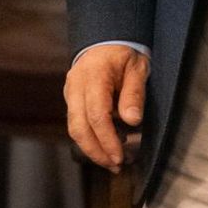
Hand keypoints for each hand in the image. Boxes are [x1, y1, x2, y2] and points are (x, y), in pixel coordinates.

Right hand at [63, 44, 149, 171]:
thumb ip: (134, 94)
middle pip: (78, 126)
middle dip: (95, 150)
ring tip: (111, 162)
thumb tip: (132, 121)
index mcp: (93, 77)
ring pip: (73, 127)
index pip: (96, 115)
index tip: (120, 156)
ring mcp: (70, 92)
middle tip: (115, 166)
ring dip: (90, 148)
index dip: (107, 139)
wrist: (104, 42)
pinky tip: (105, 146)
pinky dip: (89, 138)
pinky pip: (75, 122)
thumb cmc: (124, 55)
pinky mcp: (71, 99)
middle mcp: (76, 86)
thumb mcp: (137, 69)